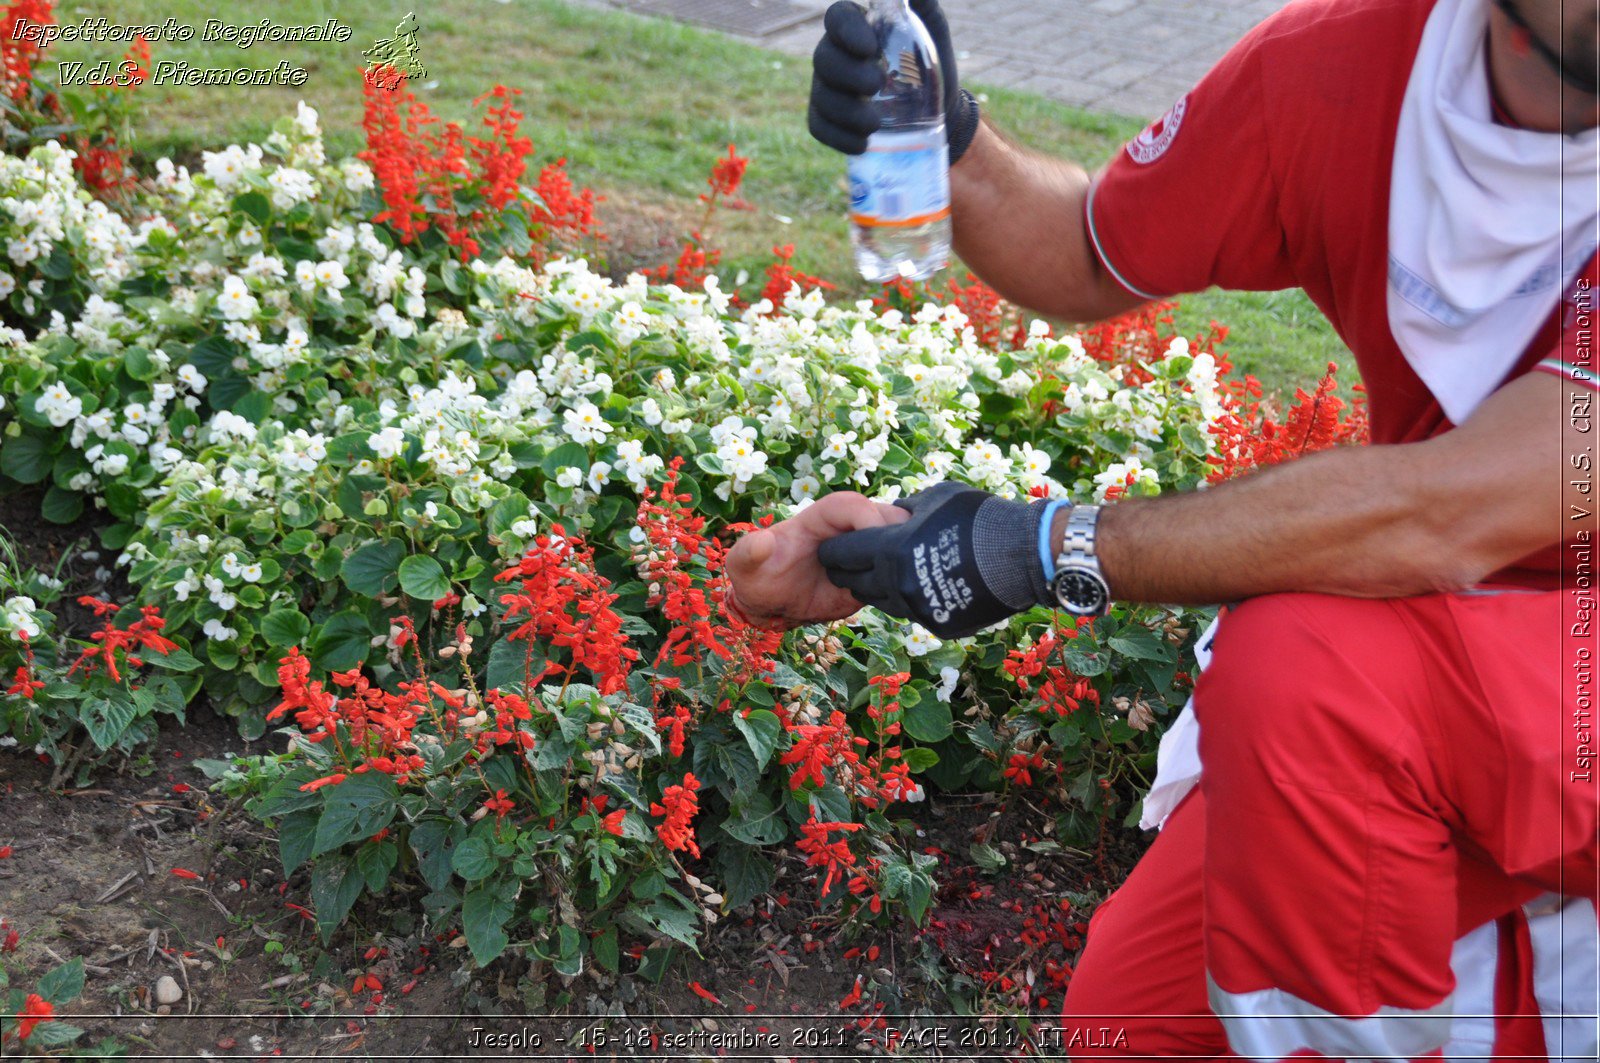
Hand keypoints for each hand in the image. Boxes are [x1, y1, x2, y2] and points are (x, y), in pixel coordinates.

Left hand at [725, 491, 911, 630]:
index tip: (874, 545)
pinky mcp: (874, 575)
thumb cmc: (755, 578)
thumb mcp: (742, 566)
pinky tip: (896, 595)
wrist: (771, 607)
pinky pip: (900, 569)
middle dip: (896, 536)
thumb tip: (762, 542)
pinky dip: (905, 579)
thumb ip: (748, 552)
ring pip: (901, 540)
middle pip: (888, 516)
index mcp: (819, 518)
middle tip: (893, 566)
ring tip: (895, 583)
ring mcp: (864, 552)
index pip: (852, 505)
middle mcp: (847, 530)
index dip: (867, 518)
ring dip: (904, 558)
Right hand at [807, 0, 981, 160]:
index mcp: (855, 27)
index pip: (836, 17)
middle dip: (848, 75)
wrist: (937, 109)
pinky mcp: (829, 120)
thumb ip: (921, 1)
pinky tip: (862, 143)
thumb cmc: (929, 62)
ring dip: (846, 112)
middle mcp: (835, 55)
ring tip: (875, 124)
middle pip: (823, 59)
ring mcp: (827, 89)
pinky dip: (839, 137)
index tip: (870, 48)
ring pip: (821, 97)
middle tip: (878, 85)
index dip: (846, 30)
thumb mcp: (932, 26)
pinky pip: (819, 128)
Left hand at [815, 481, 1052, 637]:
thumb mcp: (937, 498)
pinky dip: (913, 600)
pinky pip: (914, 612)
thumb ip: (907, 507)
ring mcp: (917, 608)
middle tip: (853, 564)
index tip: (832, 548)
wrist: (1024, 555)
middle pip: (856, 583)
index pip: (843, 554)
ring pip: (883, 602)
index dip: (834, 550)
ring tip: (887, 575)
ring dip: (881, 588)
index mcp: (890, 550)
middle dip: (851, 573)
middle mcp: (897, 584)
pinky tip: (922, 587)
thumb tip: (891, 512)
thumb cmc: (979, 517)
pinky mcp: (937, 623)